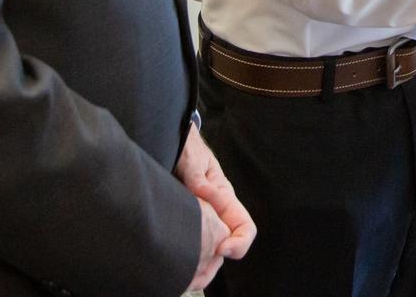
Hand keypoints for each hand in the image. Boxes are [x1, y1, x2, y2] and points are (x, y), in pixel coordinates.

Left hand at [177, 127, 254, 286]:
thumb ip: (198, 178)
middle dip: (213, 264)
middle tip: (194, 274)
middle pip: (225, 246)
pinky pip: (189, 244)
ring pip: (206, 249)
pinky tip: (172, 264)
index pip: (244, 227)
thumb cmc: (187, 146)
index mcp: (224, 197)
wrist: (171, 139)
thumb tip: (204, 194)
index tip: (220, 248)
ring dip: (199, 264)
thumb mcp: (192, 160)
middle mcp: (215, 212)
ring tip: (183, 275)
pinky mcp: (183, 221)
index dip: (240, 243)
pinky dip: (184, 257)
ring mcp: (199, 218)